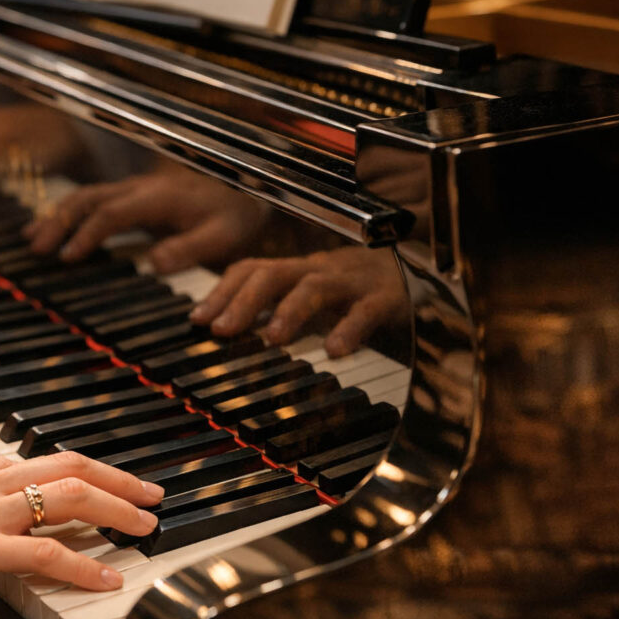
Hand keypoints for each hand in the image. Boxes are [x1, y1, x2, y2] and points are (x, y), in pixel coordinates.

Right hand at [0, 452, 163, 610]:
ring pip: (65, 500)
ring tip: (146, 526)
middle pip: (65, 468)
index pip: (37, 460)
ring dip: (115, 511)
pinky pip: (42, 556)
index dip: (82, 468)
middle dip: (117, 479)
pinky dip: (82, 565)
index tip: (108, 479)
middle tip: (151, 493)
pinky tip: (107, 578)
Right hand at [23, 163, 268, 272]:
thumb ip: (190, 248)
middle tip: (34, 247)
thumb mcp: (222, 235)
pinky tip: (53, 227)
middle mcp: (140, 188)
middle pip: (89, 199)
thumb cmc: (234, 214)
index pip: (112, 213)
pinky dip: (68, 211)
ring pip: (86, 196)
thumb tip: (155, 263)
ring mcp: (134, 189)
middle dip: (58, 221)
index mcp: (158, 197)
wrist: (245, 189)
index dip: (86, 234)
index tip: (66, 257)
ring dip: (57, 215)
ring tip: (31, 237)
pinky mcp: (133, 195)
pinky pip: (93, 199)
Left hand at [190, 247, 409, 357]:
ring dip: (290, 311)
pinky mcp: (387, 297)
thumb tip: (225, 333)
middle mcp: (319, 271)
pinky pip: (367, 309)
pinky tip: (336, 350)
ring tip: (272, 338)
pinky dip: (350, 328)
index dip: (222, 292)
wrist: (420, 267)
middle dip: (244, 301)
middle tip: (222, 330)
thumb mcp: (311, 294)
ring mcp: (352, 282)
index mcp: (297, 270)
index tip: (198, 320)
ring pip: (316, 286)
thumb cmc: (355, 288)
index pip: (251, 270)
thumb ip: (274, 309)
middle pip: (274, 274)